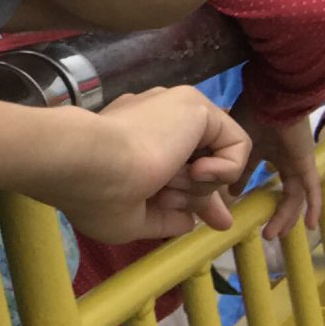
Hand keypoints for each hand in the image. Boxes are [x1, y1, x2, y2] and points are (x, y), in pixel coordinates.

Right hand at [55, 87, 248, 243]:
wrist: (89, 162)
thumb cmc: (96, 194)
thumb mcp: (131, 221)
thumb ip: (164, 220)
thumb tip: (190, 221)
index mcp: (128, 142)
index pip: (174, 166)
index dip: (195, 197)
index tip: (206, 220)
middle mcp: (151, 122)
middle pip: (197, 162)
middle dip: (206, 195)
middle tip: (217, 220)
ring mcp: (170, 109)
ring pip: (211, 156)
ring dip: (199, 185)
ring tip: (169, 186)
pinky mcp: (194, 104)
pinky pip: (235, 143)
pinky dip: (228, 168)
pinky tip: (197, 172)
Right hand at [229, 103, 322, 240]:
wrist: (272, 96)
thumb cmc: (252, 112)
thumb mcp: (236, 141)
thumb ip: (233, 164)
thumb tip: (224, 186)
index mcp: (265, 149)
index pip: (257, 174)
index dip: (245, 187)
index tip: (234, 198)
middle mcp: (283, 158)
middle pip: (283, 193)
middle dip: (274, 214)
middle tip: (264, 233)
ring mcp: (297, 162)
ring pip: (295, 197)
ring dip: (287, 217)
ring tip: (274, 234)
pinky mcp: (307, 163)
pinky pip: (312, 190)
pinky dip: (314, 207)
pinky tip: (309, 226)